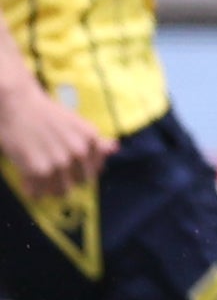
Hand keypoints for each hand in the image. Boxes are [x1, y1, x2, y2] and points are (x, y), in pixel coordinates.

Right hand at [0, 78, 110, 196]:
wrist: (19, 107)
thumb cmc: (48, 115)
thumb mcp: (77, 124)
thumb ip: (96, 141)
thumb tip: (115, 149)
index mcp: (90, 139)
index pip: (95, 170)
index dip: (82, 172)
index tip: (71, 169)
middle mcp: (78, 152)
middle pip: (79, 183)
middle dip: (68, 181)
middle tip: (54, 173)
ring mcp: (59, 162)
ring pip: (60, 192)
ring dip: (50, 188)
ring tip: (42, 178)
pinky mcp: (38, 170)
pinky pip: (38, 192)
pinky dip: (33, 190)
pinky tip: (29, 179)